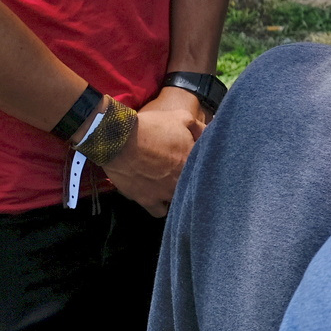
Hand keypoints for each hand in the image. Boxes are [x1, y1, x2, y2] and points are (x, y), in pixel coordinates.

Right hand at [101, 89, 205, 216]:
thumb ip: (200, 128)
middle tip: (183, 173)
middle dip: (192, 181)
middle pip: (194, 187)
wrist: (118, 139)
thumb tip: (212, 133)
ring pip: (179, 201)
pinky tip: (159, 198)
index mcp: (193, 162)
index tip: (198, 162)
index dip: (204, 165)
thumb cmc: (152, 127)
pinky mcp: (147, 201)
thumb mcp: (181, 118)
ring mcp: (165, 194)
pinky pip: (159, 211)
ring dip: (177, 195)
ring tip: (171, 186)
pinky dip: (160, 206)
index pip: (209, 169)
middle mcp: (182, 181)